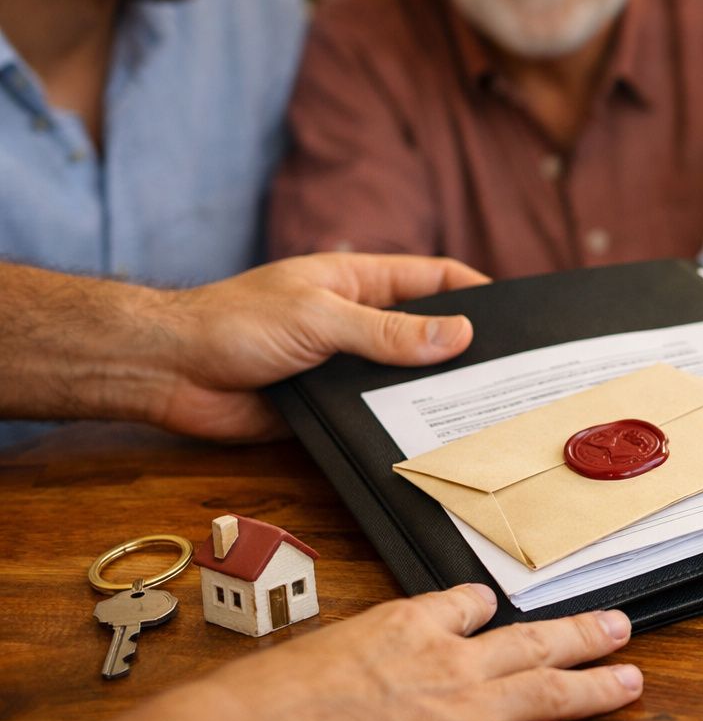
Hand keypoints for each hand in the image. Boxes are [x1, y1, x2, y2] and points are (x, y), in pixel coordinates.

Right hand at [0, 585, 641, 720]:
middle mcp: (449, 659)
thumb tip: (345, 676)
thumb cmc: (263, 708)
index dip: (486, 609)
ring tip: (630, 676)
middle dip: (578, 633)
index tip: (499, 610)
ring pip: (552, 688)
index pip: (464, 605)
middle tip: (615, 626)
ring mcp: (467, 710)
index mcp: (405, 624)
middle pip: (530, 640)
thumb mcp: (312, 654)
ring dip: (597, 681)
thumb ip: (351, 659)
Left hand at [151, 253, 489, 439]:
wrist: (170, 372)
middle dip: (463, 350)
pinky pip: (374, 415)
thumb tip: (459, 335)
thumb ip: (389, 331)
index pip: (432, 278)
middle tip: (510, 374)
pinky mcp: (328, 406)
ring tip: (482, 413)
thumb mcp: (321, 317)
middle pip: (424, 333)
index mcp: (358, 282)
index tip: (516, 313)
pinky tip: (429, 441)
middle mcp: (356, 321)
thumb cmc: (235, 323)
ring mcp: (344, 365)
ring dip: (431, 393)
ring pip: (402, 379)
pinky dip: (398, 425)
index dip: (474, 291)